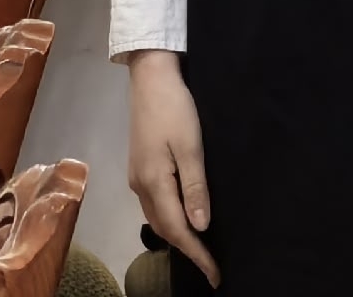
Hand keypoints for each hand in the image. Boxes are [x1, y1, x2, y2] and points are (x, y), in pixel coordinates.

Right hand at [126, 49, 218, 286]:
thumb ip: (195, 187)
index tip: (215, 274)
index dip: (197, 253)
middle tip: (212, 264)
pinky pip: (155, 204)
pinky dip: (170, 218)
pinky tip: (183, 216)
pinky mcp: (140, 167)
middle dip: (187, 249)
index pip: (177, 229)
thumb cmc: (175, 109)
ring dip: (178, 235)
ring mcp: (137, 177)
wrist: (150, 78)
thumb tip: (200, 226)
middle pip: (164, 228)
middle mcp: (140, 186)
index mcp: (154, 183)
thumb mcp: (192, 146)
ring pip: (158, 217)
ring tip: (201, 247)